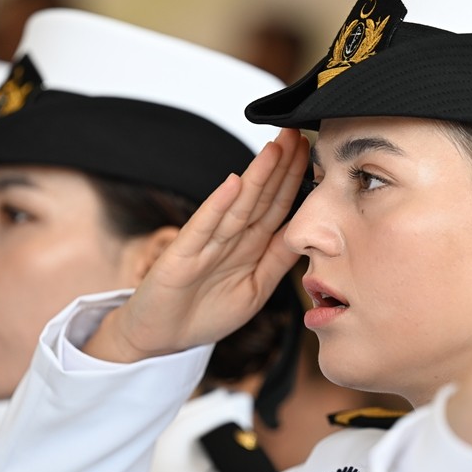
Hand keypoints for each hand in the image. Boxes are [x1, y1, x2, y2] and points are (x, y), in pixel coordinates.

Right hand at [87, 128, 307, 361]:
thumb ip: (278, 261)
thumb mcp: (255, 289)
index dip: (294, 180)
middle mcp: (230, 239)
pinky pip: (204, 228)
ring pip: (237, 206)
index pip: (277, 207)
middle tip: (297, 133)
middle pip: (260, 197)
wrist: (160, 338)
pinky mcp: (182, 256)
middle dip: (280, 166)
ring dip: (256, 177)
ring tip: (274, 149)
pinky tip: (233, 184)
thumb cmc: (205, 314)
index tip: (311, 152)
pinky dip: (218, 206)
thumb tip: (308, 233)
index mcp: (250, 247)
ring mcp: (205, 244)